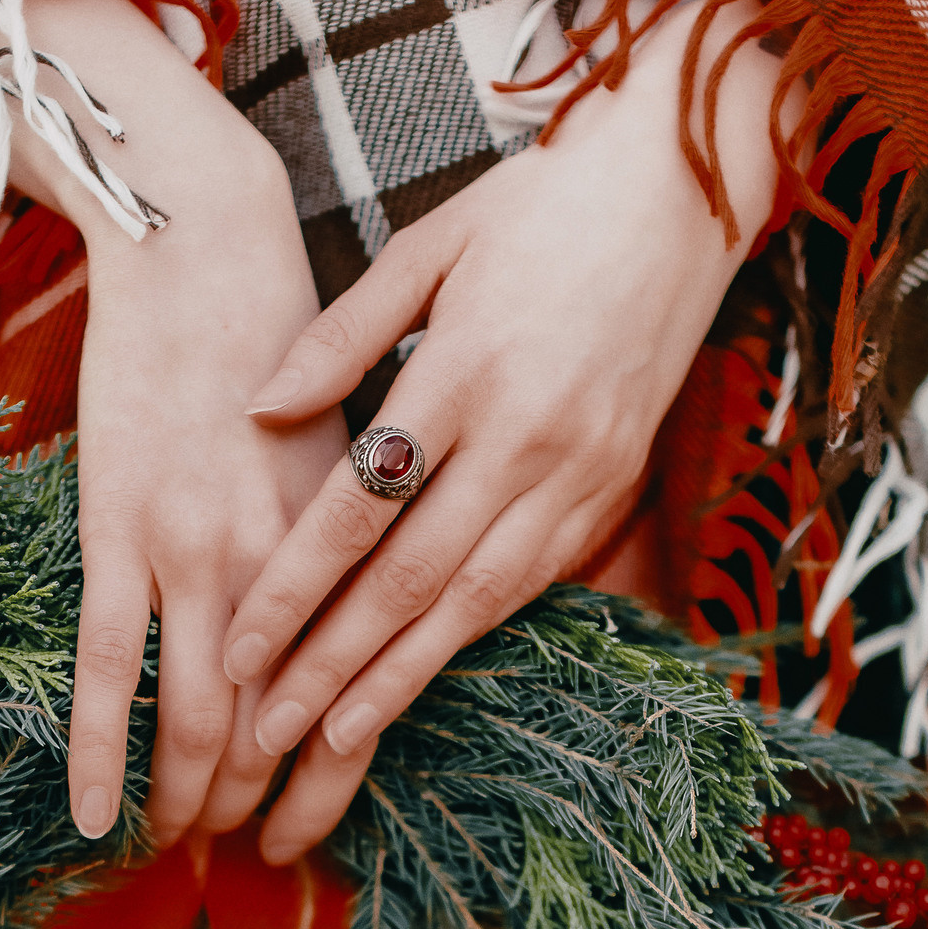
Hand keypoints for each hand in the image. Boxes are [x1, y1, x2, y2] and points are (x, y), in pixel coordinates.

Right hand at [0, 0, 343, 844]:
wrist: (203, 244)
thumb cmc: (280, 337)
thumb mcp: (349, 441)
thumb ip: (353, 542)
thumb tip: (360, 618)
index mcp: (347, 550)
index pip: (351, 699)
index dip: (332, 780)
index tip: (310, 828)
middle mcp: (281, 567)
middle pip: (275, 730)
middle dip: (258, 808)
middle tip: (245, 852)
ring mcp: (194, 555)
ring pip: (197, 718)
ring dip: (186, 799)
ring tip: (170, 846)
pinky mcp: (118, 532)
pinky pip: (106, 670)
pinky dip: (99, 752)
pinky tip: (93, 818)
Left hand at [226, 2, 791, 862]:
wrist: (687, 188)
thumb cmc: (544, 201)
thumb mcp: (433, 241)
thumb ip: (343, 334)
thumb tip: (262, 412)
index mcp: (468, 368)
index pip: (361, 507)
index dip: (295, 590)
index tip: (240, 651)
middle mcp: (527, 435)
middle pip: (412, 578)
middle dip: (333, 664)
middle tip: (265, 731)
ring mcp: (581, 470)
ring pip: (476, 600)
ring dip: (400, 678)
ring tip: (334, 740)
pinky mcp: (613, 487)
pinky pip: (530, 581)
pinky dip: (468, 639)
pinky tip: (417, 679)